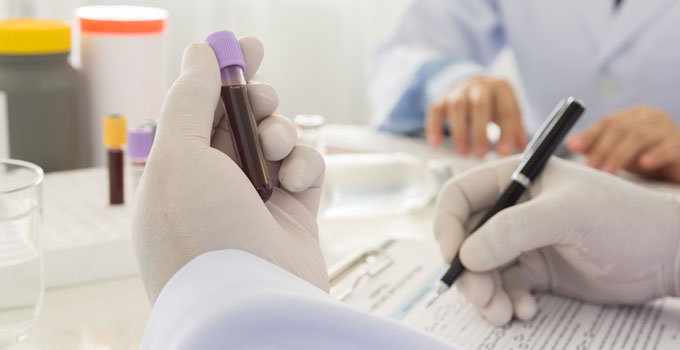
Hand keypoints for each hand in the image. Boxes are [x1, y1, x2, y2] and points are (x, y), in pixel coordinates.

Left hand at [132, 40, 327, 302]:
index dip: (220, 74)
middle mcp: (214, 188)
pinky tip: (296, 180)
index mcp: (176, 174)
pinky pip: (306, 169)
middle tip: (262, 97)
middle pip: (240, 122)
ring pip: (276, 141)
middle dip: (255, 100)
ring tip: (275, 148)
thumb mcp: (180, 156)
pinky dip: (305, 165)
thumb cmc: (201, 234)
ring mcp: (256, 203)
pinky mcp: (296, 216)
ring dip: (279, 132)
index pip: (197, 111)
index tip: (247, 45)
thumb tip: (199, 54)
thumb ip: (191, 100)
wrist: (251, 306)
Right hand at [426, 76, 526, 157]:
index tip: (503, 153)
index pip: (506, 110)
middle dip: (480, 131)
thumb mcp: (508, 112)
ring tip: (462, 152)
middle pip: (479, 105)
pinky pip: (435, 111)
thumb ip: (516, 130)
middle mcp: (479, 86)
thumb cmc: (495, 104)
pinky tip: (436, 144)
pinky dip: (434, 127)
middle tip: (480, 154)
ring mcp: (458, 90)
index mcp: (501, 88)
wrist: (473, 85)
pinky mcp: (441, 99)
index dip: (506, 132)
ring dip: (459, 131)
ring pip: (457, 106)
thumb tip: (524, 150)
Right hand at [433, 156, 679, 325]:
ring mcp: (523, 241)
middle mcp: (514, 209)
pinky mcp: (536, 270)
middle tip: (481, 297)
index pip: (460, 196)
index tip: (452, 257)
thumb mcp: (567, 215)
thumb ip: (513, 230)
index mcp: (516, 179)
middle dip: (467, 271)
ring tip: (502, 313)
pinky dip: (507, 302)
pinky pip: (505, 288)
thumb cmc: (624, 220)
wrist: (667, 256)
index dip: (447, 225)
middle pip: (465, 238)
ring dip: (485, 294)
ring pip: (481, 269)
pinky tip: (526, 310)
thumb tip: (466, 255)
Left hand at [568, 105, 679, 182]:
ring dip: (619, 155)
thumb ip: (596, 145)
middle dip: (602, 149)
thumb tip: (570, 142)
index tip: (575, 148)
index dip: (590, 135)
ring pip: (639, 136)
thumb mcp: (619, 151)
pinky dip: (654, 155)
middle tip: (590, 168)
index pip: (607, 122)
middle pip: (620, 129)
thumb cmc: (647, 157)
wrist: (679, 166)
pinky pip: (667, 148)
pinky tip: (643, 164)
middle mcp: (650, 117)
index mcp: (633, 116)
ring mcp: (667, 129)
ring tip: (608, 172)